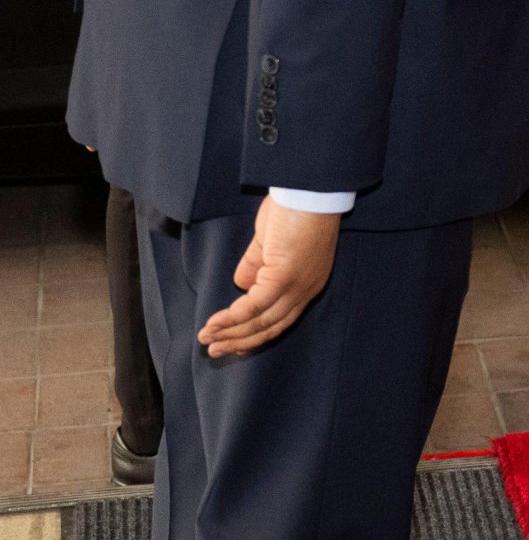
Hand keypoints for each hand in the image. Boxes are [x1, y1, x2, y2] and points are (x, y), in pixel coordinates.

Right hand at [198, 194, 340, 357]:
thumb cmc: (294, 205)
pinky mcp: (285, 277)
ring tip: (208, 340)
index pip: (281, 319)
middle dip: (240, 342)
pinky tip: (214, 324)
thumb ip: (257, 263)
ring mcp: (297, 286)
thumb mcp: (271, 240)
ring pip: (261, 321)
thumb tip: (240, 284)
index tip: (236, 346)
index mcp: (307, 282)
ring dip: (231, 334)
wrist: (310, 188)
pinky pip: (254, 305)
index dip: (256, 334)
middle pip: (271, 327)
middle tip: (214, 351)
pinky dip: (232, 318)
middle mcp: (306, 290)